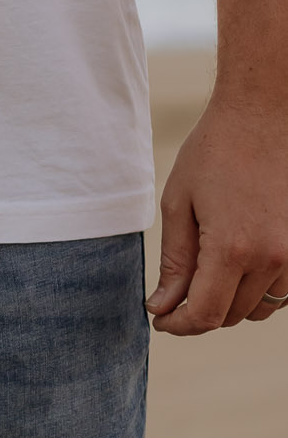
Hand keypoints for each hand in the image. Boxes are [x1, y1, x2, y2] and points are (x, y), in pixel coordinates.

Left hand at [149, 95, 287, 333]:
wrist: (266, 111)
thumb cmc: (216, 150)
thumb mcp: (179, 205)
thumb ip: (174, 262)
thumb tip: (163, 306)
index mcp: (232, 248)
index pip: (206, 316)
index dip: (180, 326)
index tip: (162, 320)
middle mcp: (272, 256)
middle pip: (233, 315)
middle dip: (201, 314)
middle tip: (177, 297)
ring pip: (262, 308)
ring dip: (233, 304)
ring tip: (208, 279)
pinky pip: (285, 290)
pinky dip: (261, 290)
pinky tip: (239, 269)